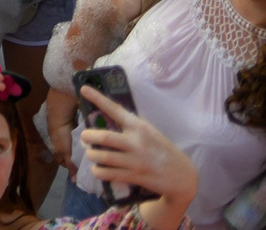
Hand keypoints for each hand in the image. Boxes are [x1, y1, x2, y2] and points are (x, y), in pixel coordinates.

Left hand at [73, 88, 197, 212]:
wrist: (182, 176)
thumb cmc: (163, 150)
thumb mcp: (150, 132)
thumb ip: (132, 125)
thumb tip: (110, 113)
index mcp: (140, 127)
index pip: (115, 110)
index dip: (98, 99)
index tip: (83, 89)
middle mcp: (136, 142)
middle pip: (104, 137)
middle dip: (88, 136)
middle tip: (84, 136)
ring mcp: (135, 161)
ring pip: (103, 156)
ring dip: (92, 154)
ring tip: (91, 153)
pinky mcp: (135, 176)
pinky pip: (109, 173)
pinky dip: (98, 171)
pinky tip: (97, 169)